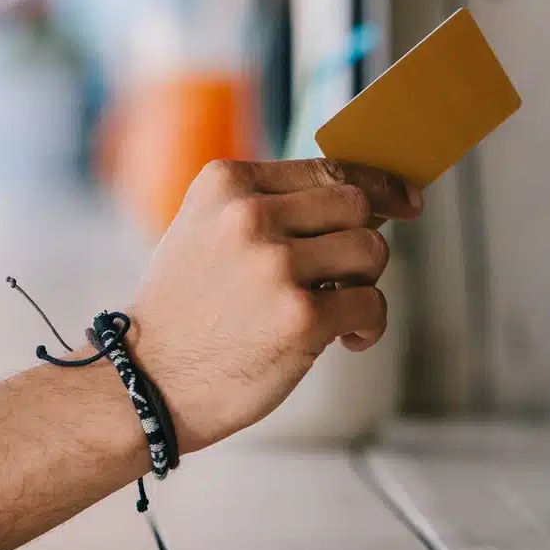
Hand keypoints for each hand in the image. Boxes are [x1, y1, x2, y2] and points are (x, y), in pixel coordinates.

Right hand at [126, 158, 421, 450]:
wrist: (145, 382)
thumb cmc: (184, 312)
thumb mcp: (205, 231)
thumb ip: (269, 206)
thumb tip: (366, 197)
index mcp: (226, 183)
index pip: (327, 168)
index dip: (377, 183)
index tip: (404, 199)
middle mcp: (250, 215)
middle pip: (357, 205)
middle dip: (359, 242)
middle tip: (341, 278)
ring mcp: (275, 265)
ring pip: (371, 250)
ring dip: (364, 284)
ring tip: (335, 311)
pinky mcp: (300, 317)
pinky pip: (372, 303)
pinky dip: (368, 325)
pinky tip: (343, 339)